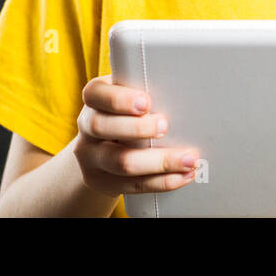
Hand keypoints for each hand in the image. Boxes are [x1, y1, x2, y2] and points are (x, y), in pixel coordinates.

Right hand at [72, 74, 199, 197]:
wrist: (102, 147)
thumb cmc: (129, 111)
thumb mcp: (129, 95)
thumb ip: (145, 90)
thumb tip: (185, 90)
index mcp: (94, 99)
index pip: (95, 94)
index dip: (119, 100)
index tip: (146, 102)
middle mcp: (87, 127)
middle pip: (104, 128)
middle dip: (137, 128)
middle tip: (165, 127)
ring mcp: (91, 157)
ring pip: (120, 162)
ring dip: (160, 161)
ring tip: (189, 159)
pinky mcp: (101, 182)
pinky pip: (132, 185)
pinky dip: (161, 181)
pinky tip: (183, 176)